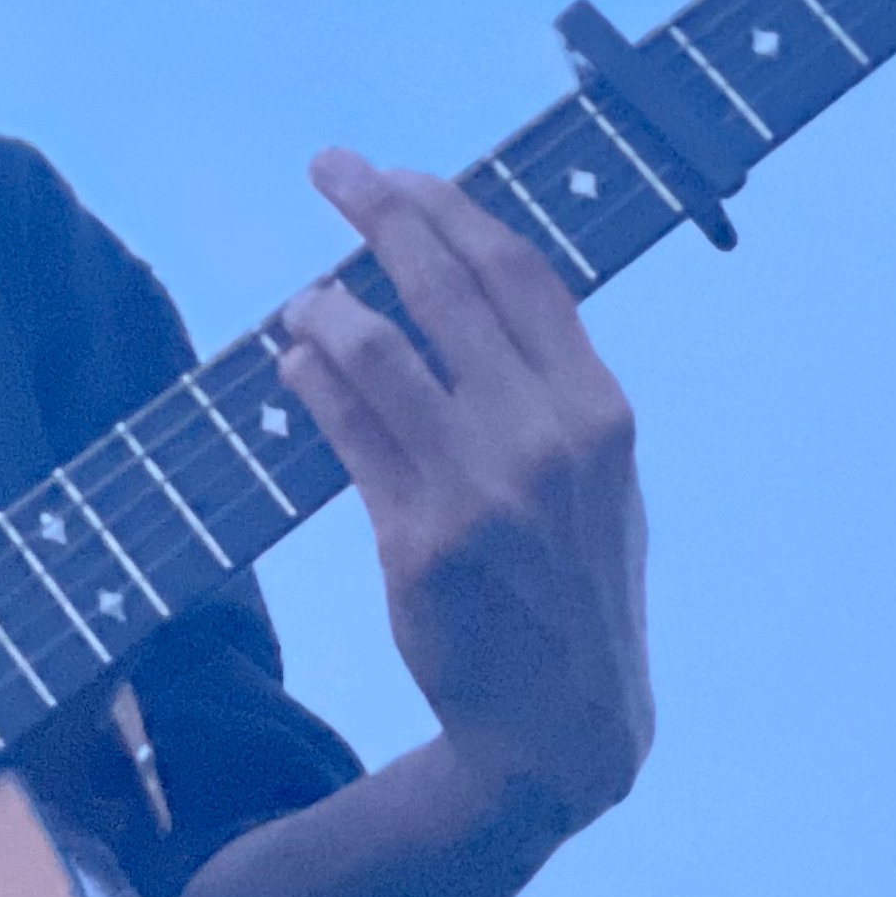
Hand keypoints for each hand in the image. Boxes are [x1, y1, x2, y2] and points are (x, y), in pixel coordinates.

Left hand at [278, 150, 652, 842]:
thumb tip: (470, 290)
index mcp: (602, 414)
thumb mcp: (602, 483)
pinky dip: (312, 383)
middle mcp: (546, 440)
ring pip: (381, 355)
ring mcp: (479, 491)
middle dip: (380, 212)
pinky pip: (347, 435)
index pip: (521, 274)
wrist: (561, 727)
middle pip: (446, 290)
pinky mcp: (417, 543)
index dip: (453, 210)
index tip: (403, 175)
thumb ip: (553, 391)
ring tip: (303, 300)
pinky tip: (293, 361)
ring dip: (326, 308)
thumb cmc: (575, 588)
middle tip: (330, 169)